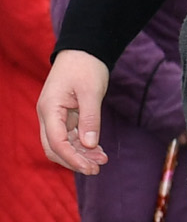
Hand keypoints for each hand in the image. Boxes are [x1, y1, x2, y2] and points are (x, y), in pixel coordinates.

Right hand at [37, 50, 108, 174]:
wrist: (84, 52)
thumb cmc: (86, 67)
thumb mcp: (92, 92)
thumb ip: (90, 118)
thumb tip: (89, 144)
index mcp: (49, 108)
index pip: (55, 141)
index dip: (72, 158)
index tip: (90, 168)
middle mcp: (48, 115)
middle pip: (54, 147)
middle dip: (74, 161)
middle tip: (97, 170)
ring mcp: (55, 116)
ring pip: (63, 144)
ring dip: (80, 155)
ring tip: (102, 161)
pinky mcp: (65, 116)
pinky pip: (70, 137)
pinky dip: (83, 146)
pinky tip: (99, 152)